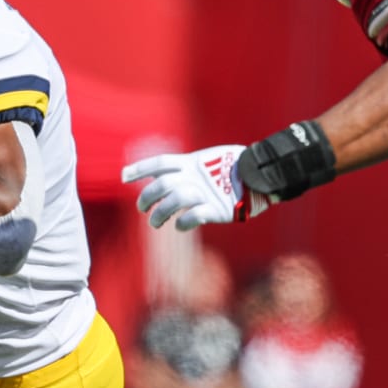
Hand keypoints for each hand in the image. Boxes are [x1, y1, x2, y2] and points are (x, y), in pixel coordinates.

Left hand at [121, 146, 268, 230]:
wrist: (263, 175)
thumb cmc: (239, 168)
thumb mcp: (212, 161)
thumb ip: (192, 169)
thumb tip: (172, 177)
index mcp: (192, 162)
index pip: (160, 163)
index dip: (140, 168)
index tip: (124, 176)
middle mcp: (195, 176)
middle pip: (162, 185)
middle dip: (147, 197)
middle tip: (142, 209)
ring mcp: (205, 192)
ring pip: (173, 202)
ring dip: (160, 214)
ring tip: (157, 223)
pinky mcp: (216, 209)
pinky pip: (193, 217)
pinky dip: (183, 222)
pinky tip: (180, 225)